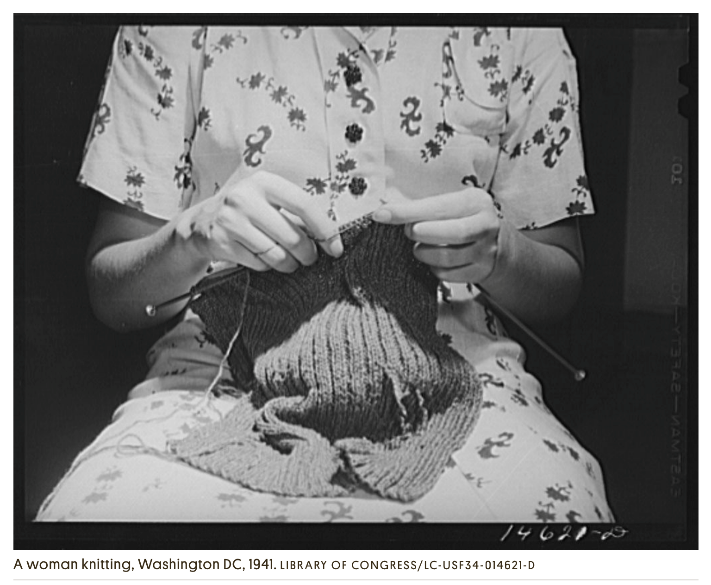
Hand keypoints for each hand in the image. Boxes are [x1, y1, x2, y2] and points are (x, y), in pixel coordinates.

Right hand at [176, 171, 342, 272]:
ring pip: (277, 255)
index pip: (304, 205)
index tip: (336, 247)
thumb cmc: (245, 212)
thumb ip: (294, 213)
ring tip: (289, 262)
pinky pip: (259, 263)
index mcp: (264, 182)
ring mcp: (231, 221)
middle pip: (293, 237)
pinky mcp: (222, 242)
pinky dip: (267, 266)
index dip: (325, 229)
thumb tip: (329, 237)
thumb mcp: (267, 201)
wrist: (200, 224)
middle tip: (309, 258)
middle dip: (307, 254)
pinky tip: (262, 258)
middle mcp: (245, 197)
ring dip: (289, 264)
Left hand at [372, 187, 501, 282]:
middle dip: (421, 233)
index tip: (382, 215)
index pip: (439, 207)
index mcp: (476, 201)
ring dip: (424, 253)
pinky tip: (432, 260)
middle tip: (408, 232)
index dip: (408, 212)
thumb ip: (419, 207)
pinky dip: (433, 269)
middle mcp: (485, 225)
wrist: (494, 242)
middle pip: (452, 233)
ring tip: (418, 247)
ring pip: (448, 258)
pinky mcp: (480, 271)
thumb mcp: (447, 203)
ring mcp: (485, 250)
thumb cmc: (460, 218)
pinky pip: (449, 275)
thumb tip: (384, 212)